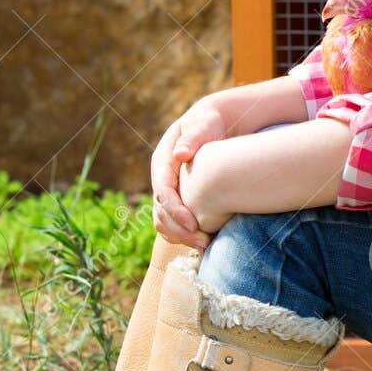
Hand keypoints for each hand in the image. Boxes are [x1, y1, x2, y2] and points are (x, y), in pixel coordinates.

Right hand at [151, 99, 229, 249]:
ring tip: (205, 246)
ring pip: (164, 220)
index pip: (163, 191)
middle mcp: (161, 178)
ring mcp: (167, 189)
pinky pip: (172, 221)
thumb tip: (179, 155)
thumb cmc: (207, 124)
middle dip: (180, 230)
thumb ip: (192, 139)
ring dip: (181, 236)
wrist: (210, 124)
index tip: (194, 225)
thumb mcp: (201, 126)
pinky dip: (182, 233)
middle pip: (161, 211)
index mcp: (162, 161)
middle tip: (203, 243)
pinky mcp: (176, 197)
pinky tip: (202, 241)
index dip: (176, 210)